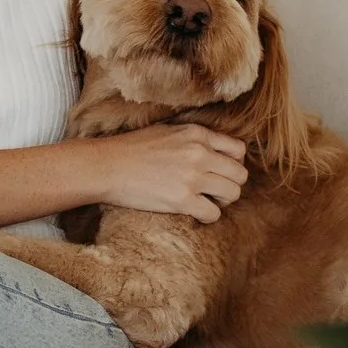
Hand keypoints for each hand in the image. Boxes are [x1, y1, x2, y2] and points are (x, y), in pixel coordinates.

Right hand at [91, 123, 248, 222]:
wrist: (107, 166)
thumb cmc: (132, 149)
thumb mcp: (168, 131)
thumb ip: (193, 138)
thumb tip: (214, 150)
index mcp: (197, 134)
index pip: (238, 150)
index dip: (234, 164)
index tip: (220, 172)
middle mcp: (199, 153)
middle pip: (240, 175)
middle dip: (231, 185)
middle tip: (214, 191)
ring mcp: (192, 177)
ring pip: (232, 194)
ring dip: (222, 202)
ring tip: (206, 202)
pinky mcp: (182, 200)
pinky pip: (213, 214)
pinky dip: (207, 216)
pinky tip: (194, 212)